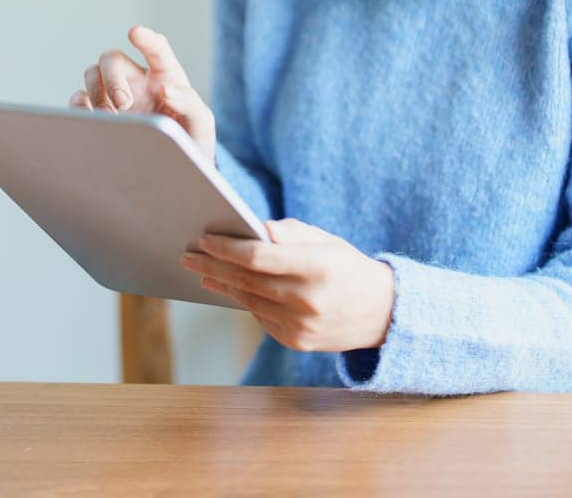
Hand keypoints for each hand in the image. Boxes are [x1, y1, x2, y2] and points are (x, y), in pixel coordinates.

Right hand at [68, 24, 216, 163]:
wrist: (174, 172)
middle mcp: (136, 81)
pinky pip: (79, 101)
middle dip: (113, 77)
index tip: (134, 32)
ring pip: (92, 74)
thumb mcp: (201, 123)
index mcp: (164, 76)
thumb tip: (167, 89)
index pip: (156, 50)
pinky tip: (92, 118)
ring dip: (97, 92)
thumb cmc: (190, 140)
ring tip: (110, 117)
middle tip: (123, 103)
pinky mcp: (98, 115)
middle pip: (112, 59)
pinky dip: (80, 106)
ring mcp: (114, 97)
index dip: (146, 40)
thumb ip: (190, 103)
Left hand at [180, 218, 394, 353]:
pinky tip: (232, 288)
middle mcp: (308, 300)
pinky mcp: (297, 342)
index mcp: (317, 267)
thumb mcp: (325, 240)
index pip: (257, 257)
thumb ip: (287, 233)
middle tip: (188, 256)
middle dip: (212, 266)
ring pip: (248, 301)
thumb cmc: (346, 267)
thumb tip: (251, 230)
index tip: (204, 239)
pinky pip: (260, 317)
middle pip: (245, 280)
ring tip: (203, 271)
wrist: (383, 313)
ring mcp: (301, 326)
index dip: (225, 248)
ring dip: (222, 285)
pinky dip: (246, 301)